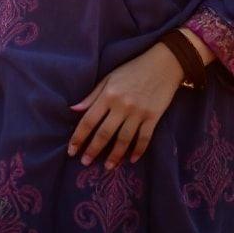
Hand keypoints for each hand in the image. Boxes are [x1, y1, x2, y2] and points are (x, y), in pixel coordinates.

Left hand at [68, 43, 183, 169]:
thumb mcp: (108, 78)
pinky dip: (138, 150)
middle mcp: (121, 105)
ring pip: (124, 139)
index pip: (89, 120)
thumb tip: (74, 110)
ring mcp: (139, 113)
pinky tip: (131, 160)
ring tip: (107, 166)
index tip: (71, 150)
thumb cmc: (131, 70)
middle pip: (104, 133)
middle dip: (93, 150)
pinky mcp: (154, 117)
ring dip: (115, 155)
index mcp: (107, 95)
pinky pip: (144, 138)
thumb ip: (91, 96)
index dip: (79, 137)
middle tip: (84, 163)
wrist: (162, 65)